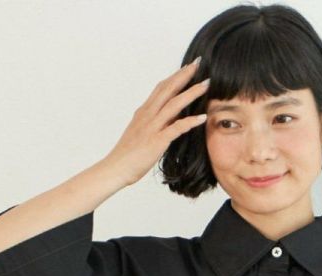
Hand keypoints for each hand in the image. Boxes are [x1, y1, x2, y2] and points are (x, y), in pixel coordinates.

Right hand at [103, 57, 210, 187]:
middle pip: (168, 89)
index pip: (161, 88)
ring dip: (191, 93)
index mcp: (144, 111)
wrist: (116, 167)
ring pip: (174, 104)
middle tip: (198, 62)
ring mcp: (152, 127)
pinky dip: (190, 122)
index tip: (187, 67)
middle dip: (184, 75)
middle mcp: (148, 115)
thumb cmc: (128, 154)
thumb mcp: (141, 132)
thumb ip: (155, 121)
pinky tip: (202, 118)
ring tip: (206, 84)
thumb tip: (171, 115)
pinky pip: (176, 128)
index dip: (175, 76)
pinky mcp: (157, 141)